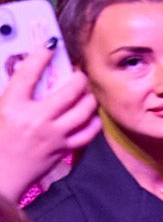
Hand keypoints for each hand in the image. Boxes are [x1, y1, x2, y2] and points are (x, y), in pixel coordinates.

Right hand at [0, 49, 98, 199]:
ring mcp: (53, 135)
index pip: (28, 74)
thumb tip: (28, 71)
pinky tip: (89, 115)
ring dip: (89, 96)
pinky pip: (90, 131)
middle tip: (78, 73)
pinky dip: (93, 120)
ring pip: (85, 108)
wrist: (0, 176)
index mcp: (11, 107)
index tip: (51, 44)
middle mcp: (35, 119)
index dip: (41, 55)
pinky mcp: (64, 149)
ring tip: (85, 92)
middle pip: (70, 89)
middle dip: (79, 77)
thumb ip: (14, 94)